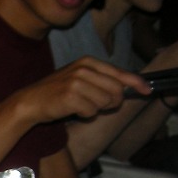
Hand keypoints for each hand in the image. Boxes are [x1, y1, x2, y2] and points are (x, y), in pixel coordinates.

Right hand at [18, 56, 148, 123]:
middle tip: (99, 105)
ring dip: (96, 109)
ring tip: (81, 105)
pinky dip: (85, 115)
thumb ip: (102, 79)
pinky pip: (91, 111)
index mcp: (87, 62)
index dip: (136, 83)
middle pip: (116, 90)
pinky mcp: (71, 96)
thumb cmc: (56, 92)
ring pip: (105, 102)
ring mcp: (76, 82)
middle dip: (112, 102)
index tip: (147, 90)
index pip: (119, 72)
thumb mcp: (79, 78)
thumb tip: (129, 87)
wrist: (30, 102)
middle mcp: (83, 69)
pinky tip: (73, 110)